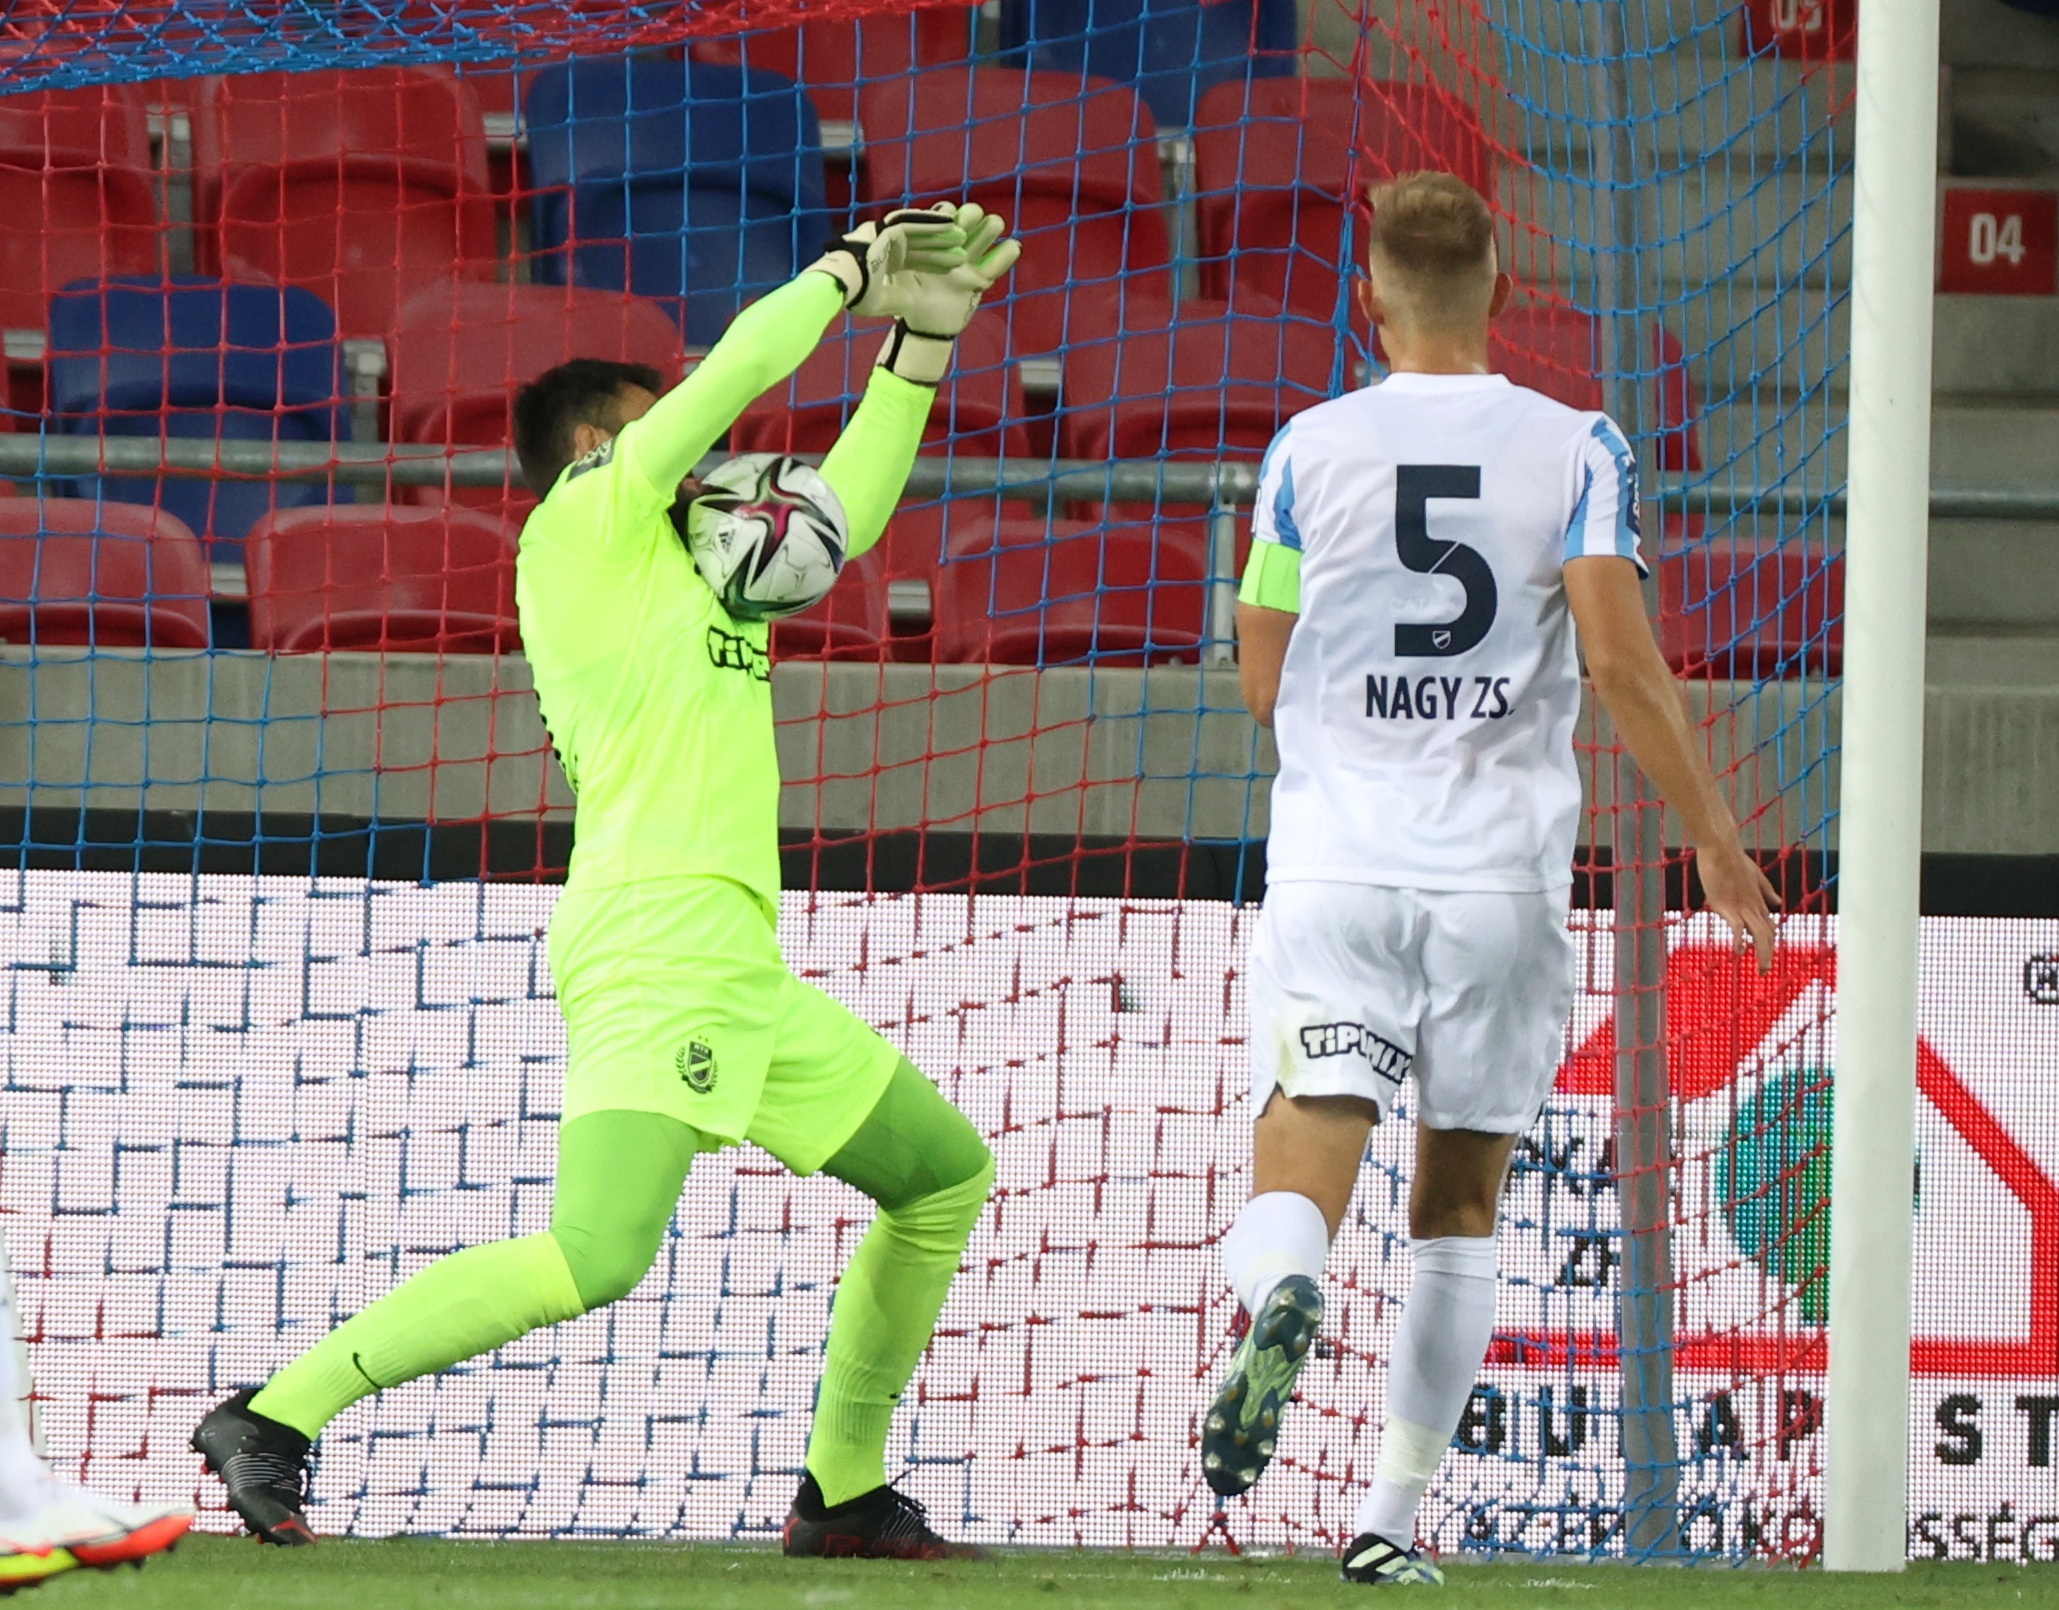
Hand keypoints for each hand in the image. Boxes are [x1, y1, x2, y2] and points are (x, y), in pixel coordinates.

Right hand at [808, 203, 968, 313]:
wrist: (843, 281)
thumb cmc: (857, 294)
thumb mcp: (881, 302)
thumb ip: (897, 300)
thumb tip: (910, 301)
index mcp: (885, 263)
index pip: (914, 262)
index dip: (933, 265)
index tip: (950, 268)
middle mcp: (887, 247)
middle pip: (920, 246)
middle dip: (941, 248)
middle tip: (962, 251)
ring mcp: (887, 236)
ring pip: (919, 234)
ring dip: (939, 234)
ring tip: (960, 235)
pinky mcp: (888, 228)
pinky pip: (913, 224)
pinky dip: (930, 222)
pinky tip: (948, 223)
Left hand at [884, 201, 1022, 336]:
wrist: (925, 327)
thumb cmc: (908, 298)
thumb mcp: (897, 274)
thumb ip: (897, 256)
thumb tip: (889, 234)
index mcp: (934, 239)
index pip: (945, 212)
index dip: (947, 215)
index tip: (945, 225)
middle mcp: (955, 244)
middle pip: (971, 214)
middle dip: (970, 216)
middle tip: (964, 230)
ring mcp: (971, 259)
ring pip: (990, 229)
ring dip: (990, 228)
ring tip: (985, 236)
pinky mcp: (984, 277)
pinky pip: (1002, 259)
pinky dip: (1008, 251)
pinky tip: (1010, 247)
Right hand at [1696, 837, 1780, 972]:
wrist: (1720, 847)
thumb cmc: (1733, 859)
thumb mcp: (1755, 875)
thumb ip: (1766, 890)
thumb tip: (1778, 903)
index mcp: (1758, 901)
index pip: (1769, 927)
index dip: (1770, 944)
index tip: (1767, 958)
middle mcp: (1753, 906)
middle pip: (1767, 935)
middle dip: (1768, 955)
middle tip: (1765, 973)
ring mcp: (1741, 906)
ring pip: (1759, 935)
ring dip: (1763, 954)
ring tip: (1762, 970)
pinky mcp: (1726, 905)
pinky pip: (1737, 926)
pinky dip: (1739, 940)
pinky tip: (1739, 951)